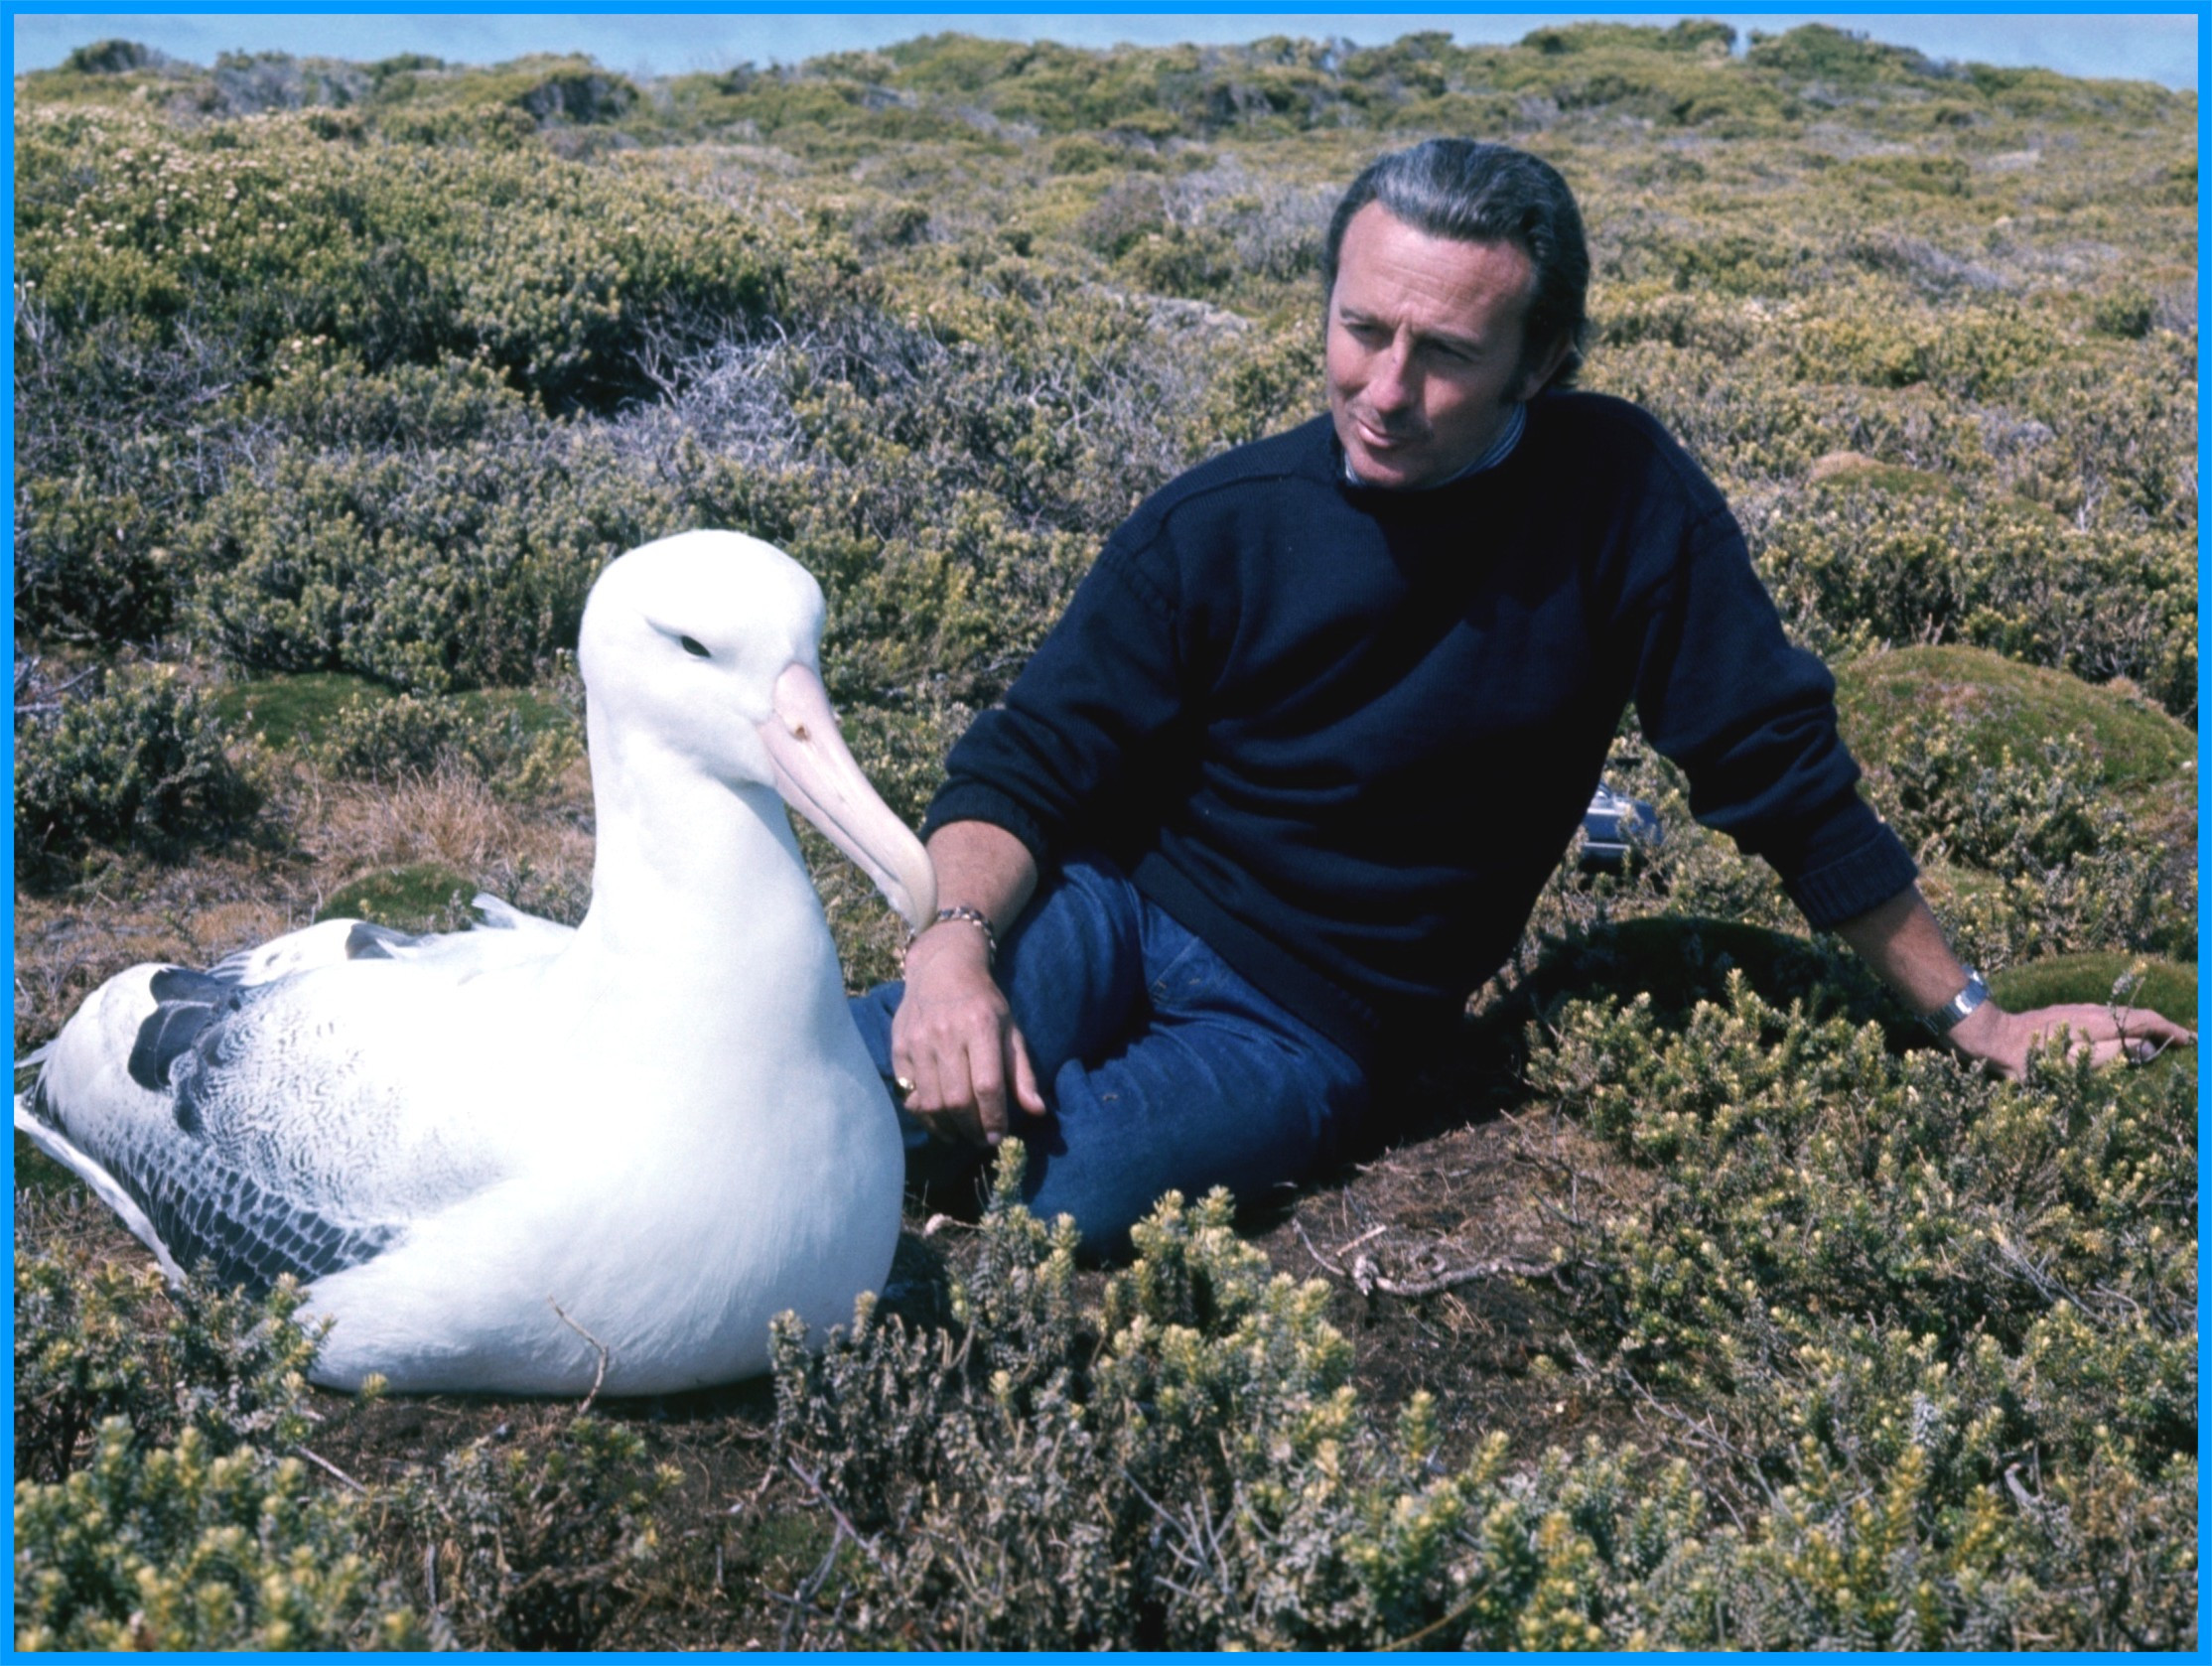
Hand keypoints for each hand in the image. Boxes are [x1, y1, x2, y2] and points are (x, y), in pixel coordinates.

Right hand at [890, 921, 1047, 1146]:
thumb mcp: (1010, 1029)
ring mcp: (918, 1042)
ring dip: (947, 1128)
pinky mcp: (899, 1049)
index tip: (998, 1137)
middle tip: (981, 1140)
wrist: (941, 969)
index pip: (987, 1085)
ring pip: (930, 1102)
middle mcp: (946, 1034)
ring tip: (962, 1135)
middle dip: (972, 1128)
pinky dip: (924, 1115)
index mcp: (980, 1027)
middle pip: (957, 1099)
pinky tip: (939, 1122)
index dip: (993, 1118)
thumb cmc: (983, 1002)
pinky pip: (909, 1094)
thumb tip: (1037, 1110)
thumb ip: (1022, 1072)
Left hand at [1946, 998, 2195, 1080]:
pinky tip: (2122, 1034)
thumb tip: (2145, 1045)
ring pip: (2119, 1015)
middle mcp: (2090, 1010)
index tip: (2190, 1040)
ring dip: (2142, 1025)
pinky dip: (2123, 1024)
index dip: (2170, 1030)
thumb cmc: (2031, 1057)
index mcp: (2099, 1021)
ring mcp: (2076, 1011)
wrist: (1991, 1037)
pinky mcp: (2064, 1015)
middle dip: (2161, 1026)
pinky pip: (2105, 1017)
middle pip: (2135, 1015)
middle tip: (2182, 1039)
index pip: (2145, 1020)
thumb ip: (2114, 1053)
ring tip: (2160, 1038)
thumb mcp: (2076, 1061)